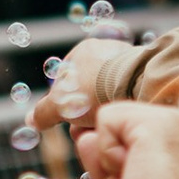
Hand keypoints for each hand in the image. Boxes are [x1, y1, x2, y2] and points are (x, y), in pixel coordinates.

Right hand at [32, 26, 178, 155]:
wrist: (135, 83)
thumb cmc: (93, 90)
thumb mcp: (60, 105)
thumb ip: (43, 113)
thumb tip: (31, 121)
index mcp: (83, 51)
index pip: (68, 82)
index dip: (66, 105)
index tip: (71, 121)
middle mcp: (107, 51)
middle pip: (90, 90)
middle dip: (87, 113)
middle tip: (89, 128)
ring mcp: (129, 61)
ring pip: (110, 95)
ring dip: (105, 113)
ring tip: (107, 125)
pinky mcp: (146, 74)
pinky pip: (130, 95)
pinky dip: (125, 108)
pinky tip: (124, 119)